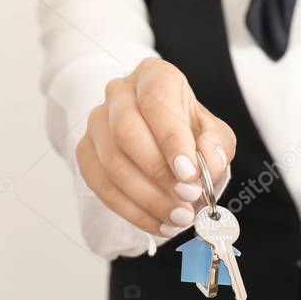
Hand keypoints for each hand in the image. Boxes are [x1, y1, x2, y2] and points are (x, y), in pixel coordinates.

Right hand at [76, 57, 235, 236]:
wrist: (162, 141)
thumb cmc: (189, 133)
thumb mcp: (214, 134)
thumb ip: (216, 147)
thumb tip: (207, 165)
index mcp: (154, 76)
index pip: (156, 100)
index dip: (171, 139)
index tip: (190, 174)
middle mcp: (119, 93)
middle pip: (126, 132)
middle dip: (158, 173)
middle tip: (188, 200)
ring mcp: (96, 122)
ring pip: (112, 164)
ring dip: (148, 199)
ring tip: (179, 218)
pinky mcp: (85, 152)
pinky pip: (101, 186)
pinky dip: (132, 211)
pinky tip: (159, 223)